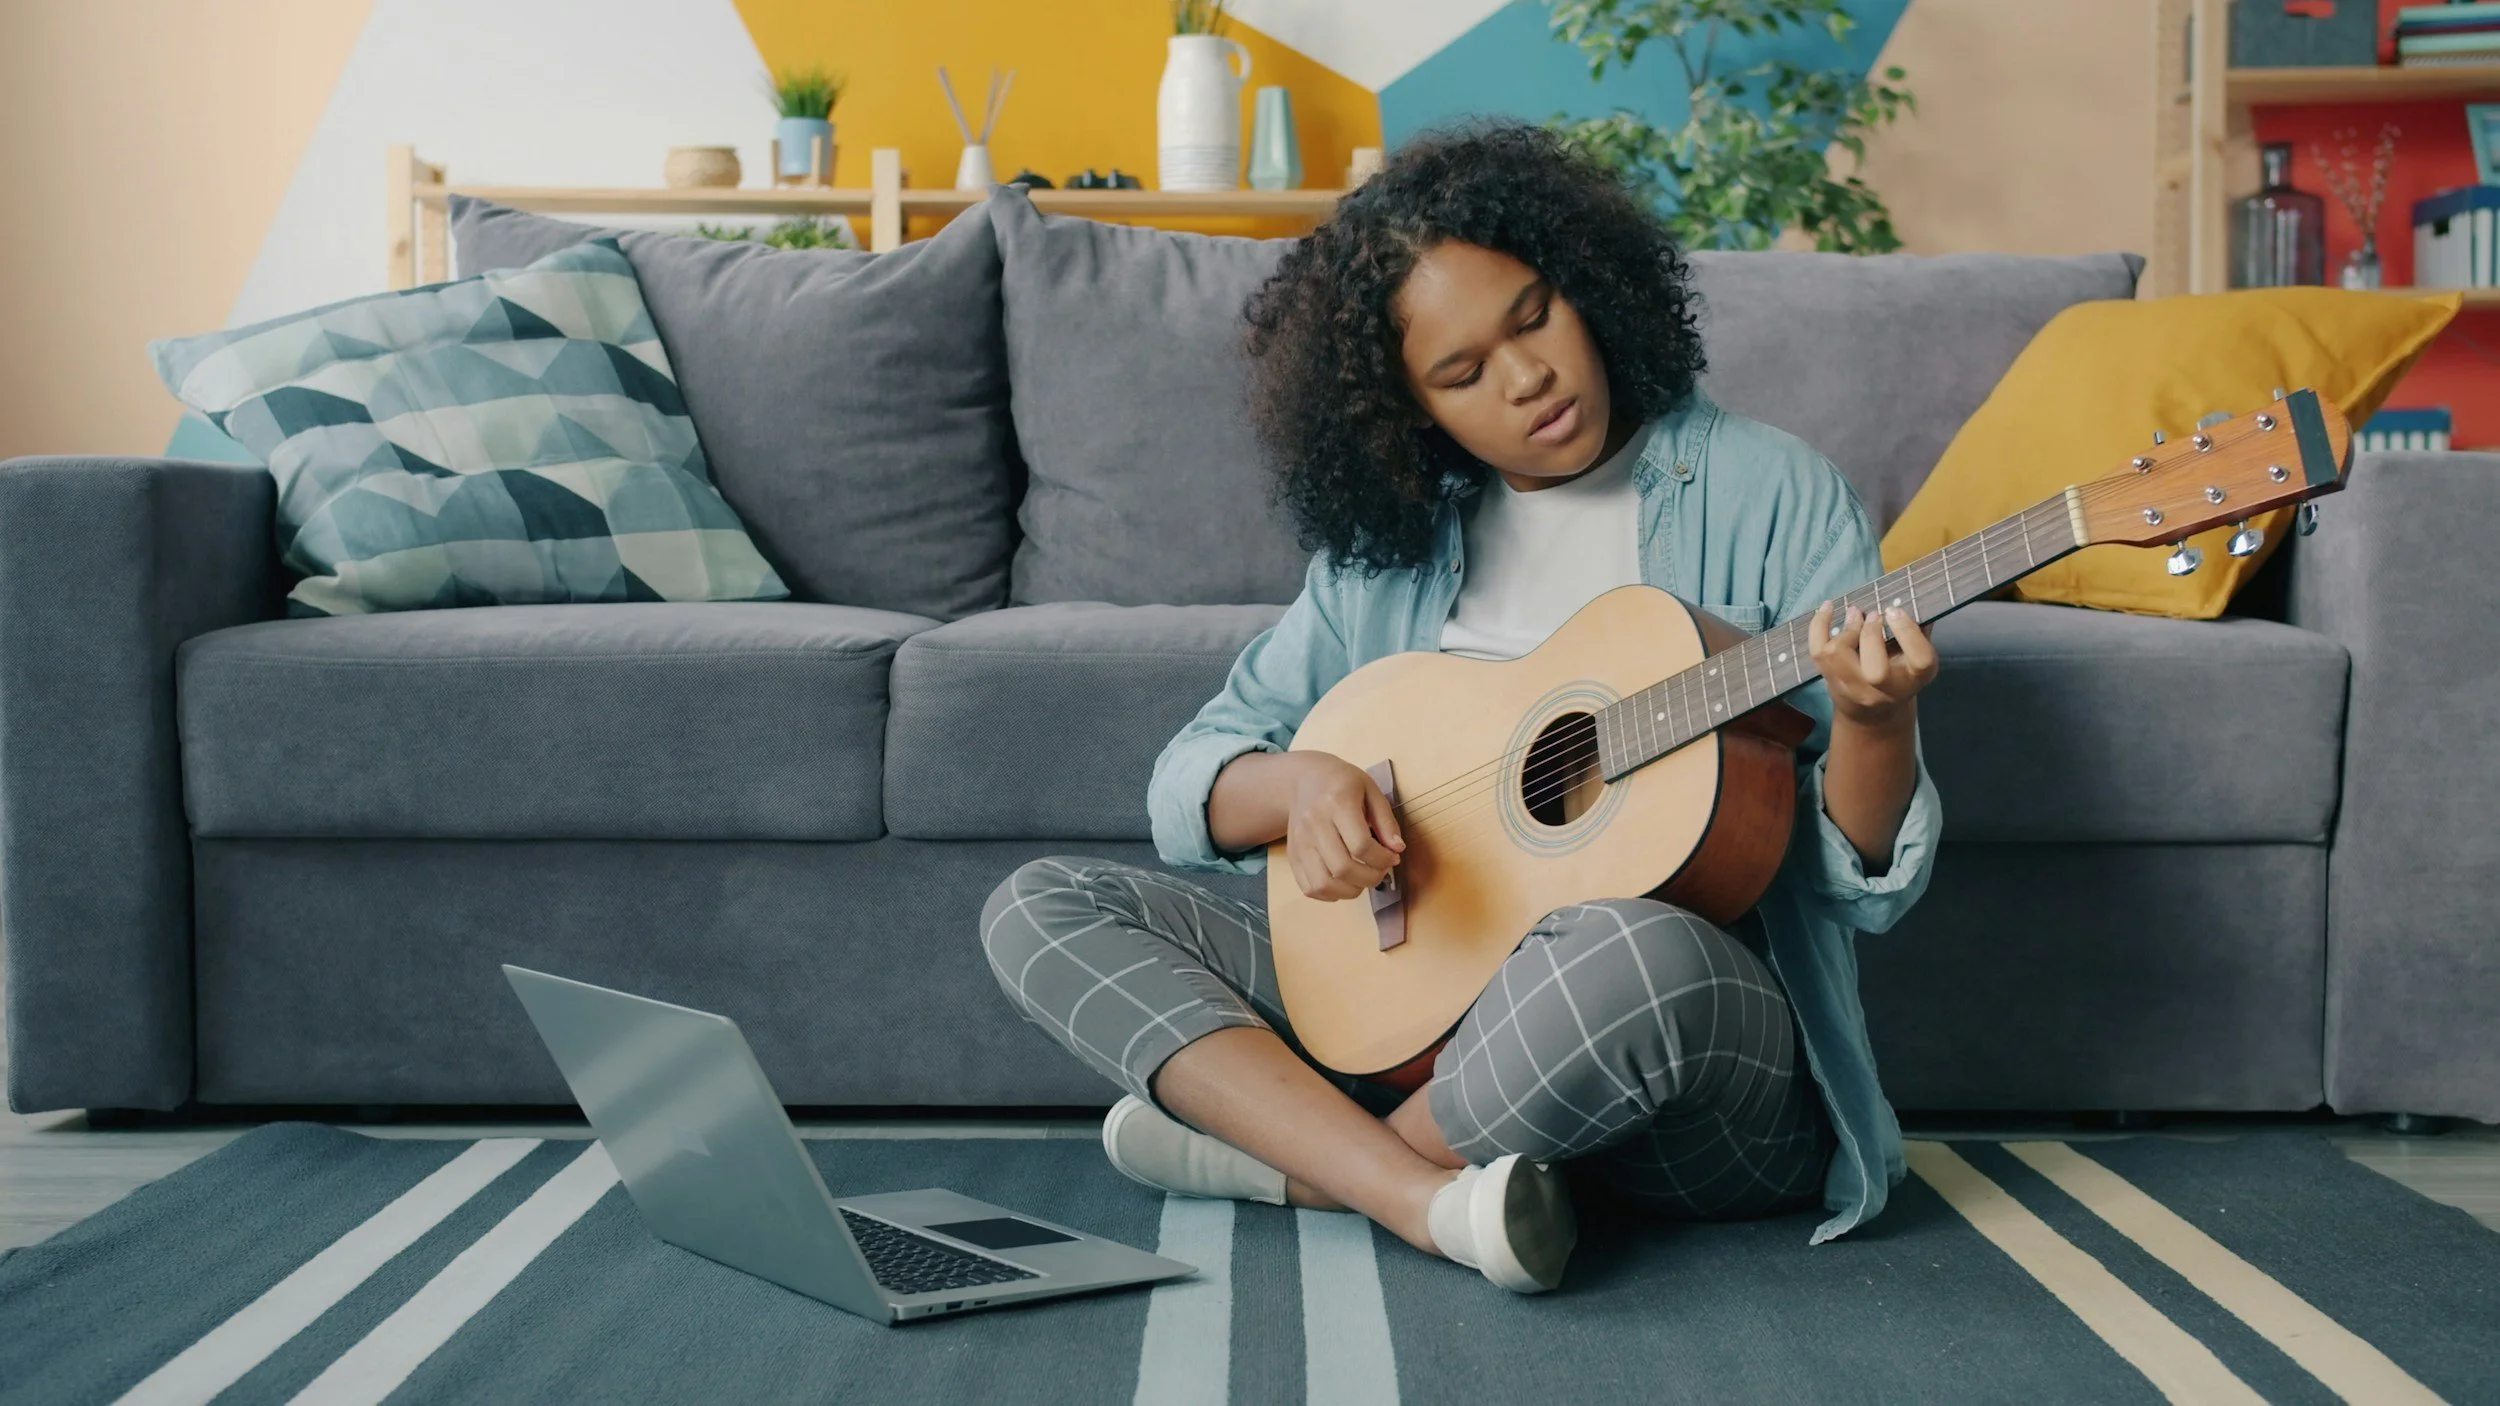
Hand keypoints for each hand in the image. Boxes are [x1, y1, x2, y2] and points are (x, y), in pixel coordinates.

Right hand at [1283, 753, 1405, 901]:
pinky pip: (1309, 888)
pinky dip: (1330, 894)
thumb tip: (1397, 849)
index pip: (1361, 845)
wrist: (1304, 778)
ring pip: (1323, 883)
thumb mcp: (1371, 790)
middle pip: (1343, 868)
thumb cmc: (1342, 783)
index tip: (1392, 857)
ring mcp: (1300, 841)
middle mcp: (1314, 823)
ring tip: (1363, 879)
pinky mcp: (1293, 854)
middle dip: (1371, 878)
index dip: (1383, 859)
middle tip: (1380, 871)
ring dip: (1350, 891)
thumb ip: (1386, 820)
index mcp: (1337, 802)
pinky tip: (1344, 882)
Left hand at [1808, 600, 1938, 729]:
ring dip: (1846, 629)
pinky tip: (1828, 607)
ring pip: (1839, 657)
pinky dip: (1819, 625)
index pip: (1920, 660)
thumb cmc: (1899, 672)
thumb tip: (1907, 596)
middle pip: (1876, 672)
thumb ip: (1918, 630)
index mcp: (1915, 680)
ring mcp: (1853, 690)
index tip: (1894, 611)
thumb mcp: (1915, 656)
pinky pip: (1817, 651)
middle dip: (1871, 635)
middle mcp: (1885, 692)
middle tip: (1874, 615)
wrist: (1872, 713)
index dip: (1908, 632)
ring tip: (1856, 613)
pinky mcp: (1830, 682)